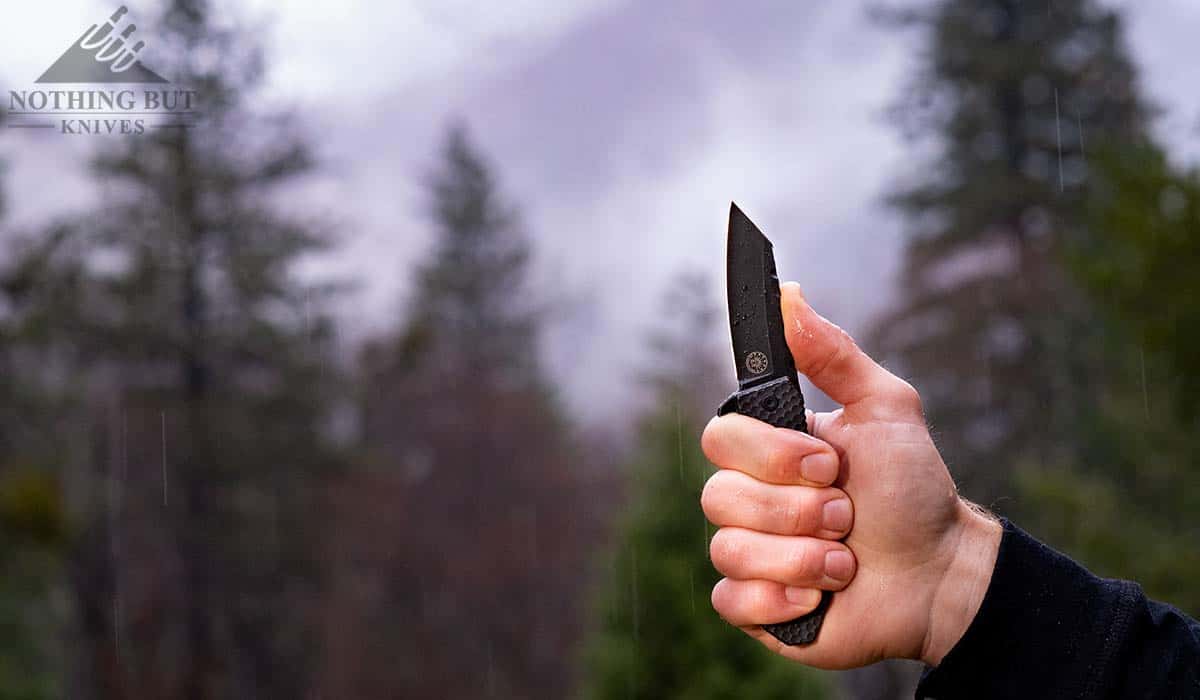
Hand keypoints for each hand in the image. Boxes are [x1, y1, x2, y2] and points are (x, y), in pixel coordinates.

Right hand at [701, 282, 1001, 668]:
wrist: (941, 572)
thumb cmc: (913, 489)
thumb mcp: (884, 408)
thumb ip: (833, 353)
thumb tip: (789, 293)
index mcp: (768, 450)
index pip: (719, 437)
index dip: (770, 455)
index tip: (828, 463)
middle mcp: (750, 499)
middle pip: (717, 496)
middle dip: (799, 510)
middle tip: (848, 515)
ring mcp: (749, 553)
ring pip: (728, 548)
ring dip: (803, 556)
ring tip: (846, 560)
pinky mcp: (754, 606)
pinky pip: (732, 599)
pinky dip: (782, 599)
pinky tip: (820, 595)